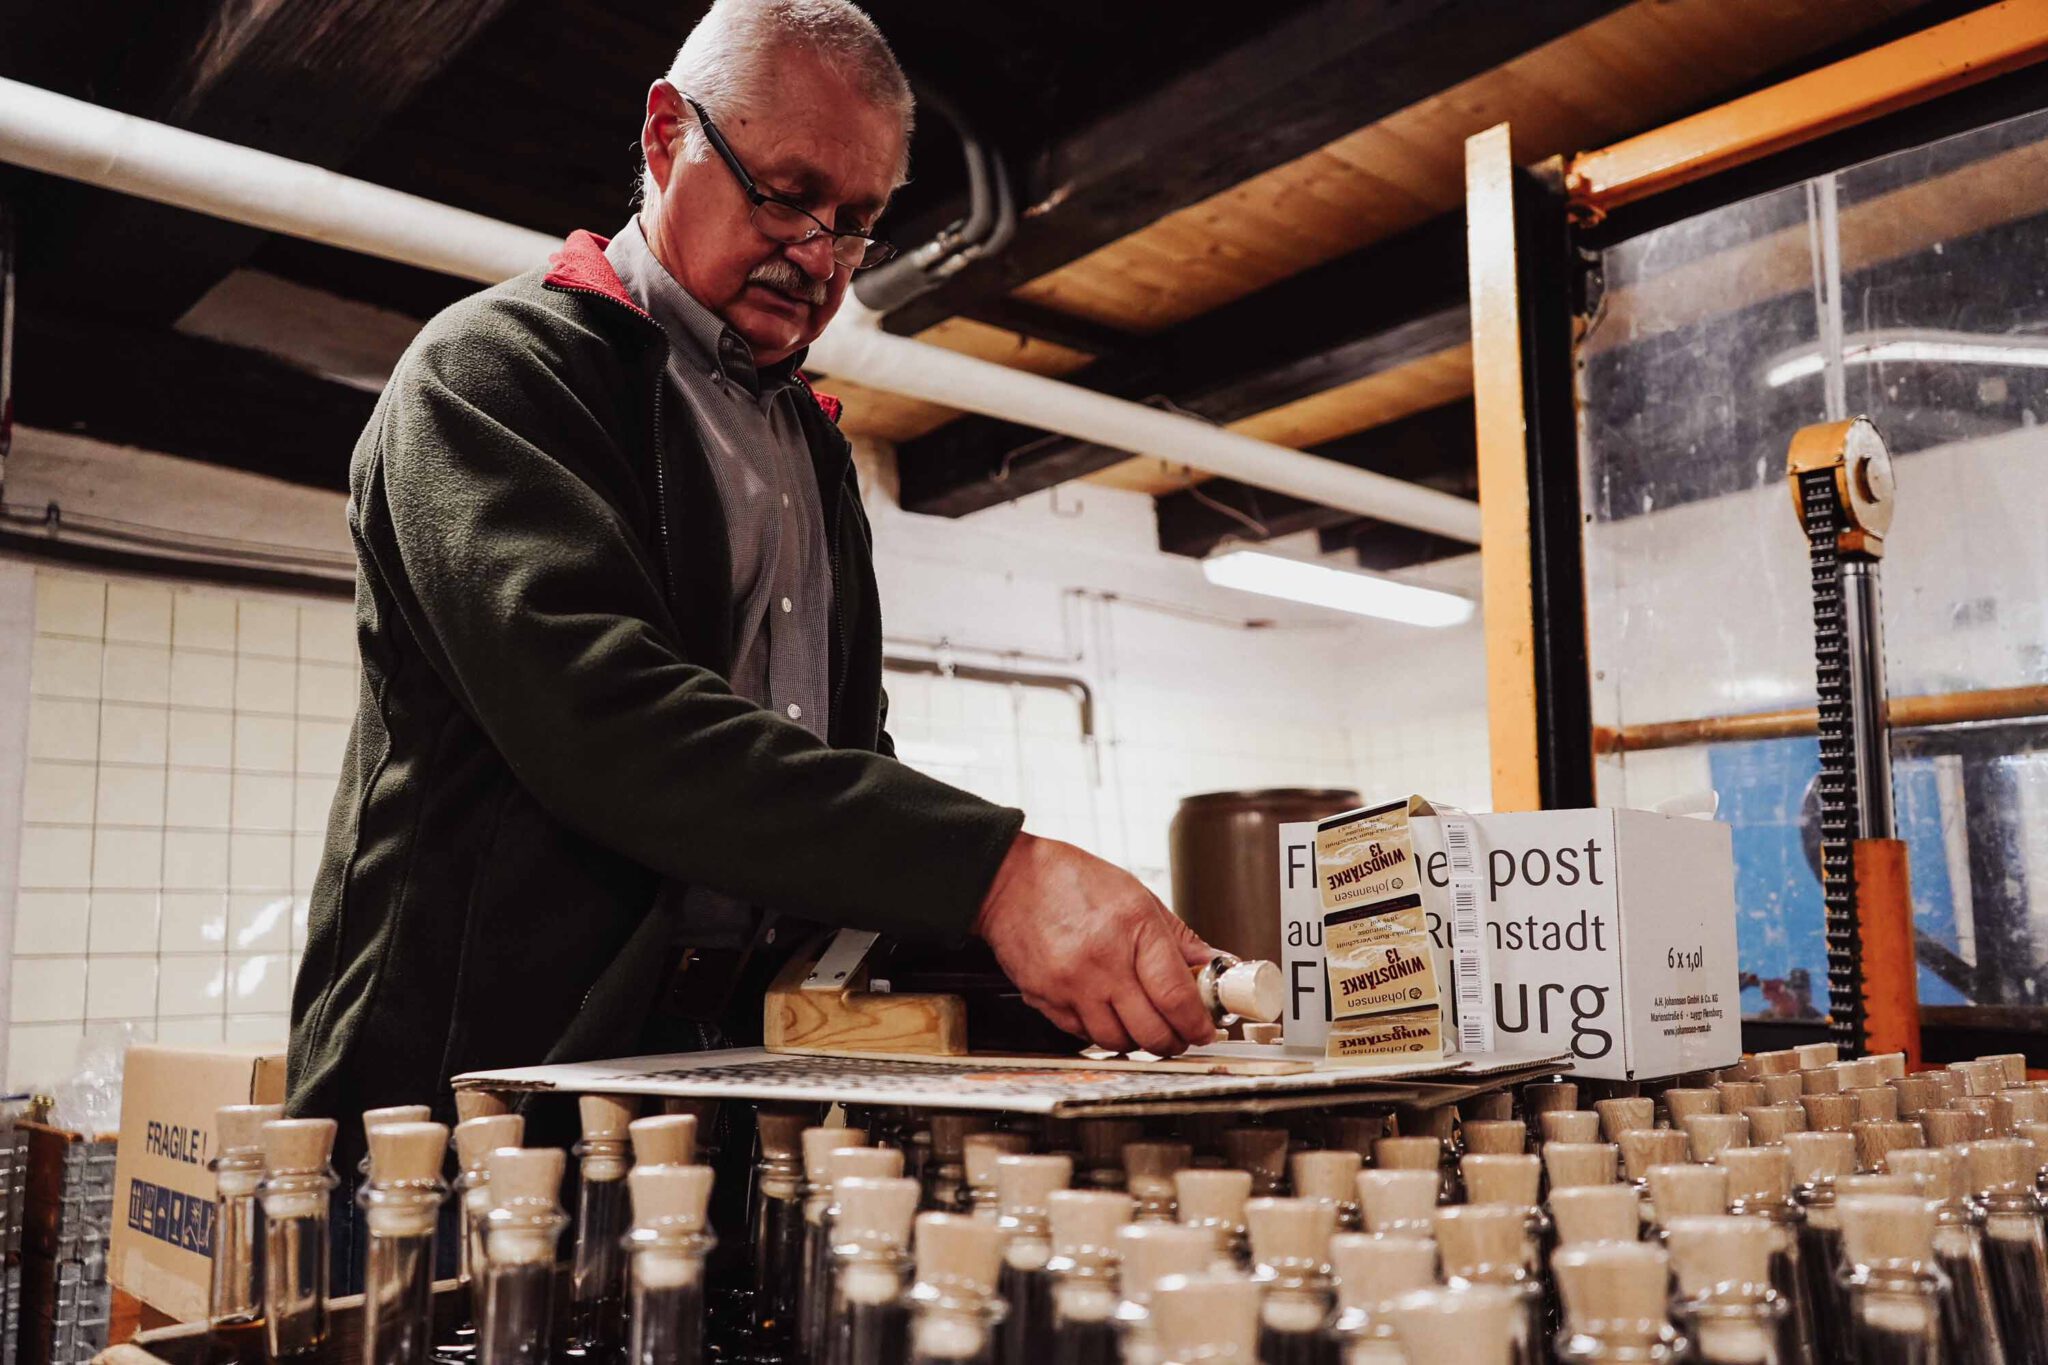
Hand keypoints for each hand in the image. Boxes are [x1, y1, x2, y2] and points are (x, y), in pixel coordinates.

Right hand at [974, 832, 1218, 1055]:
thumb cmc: (1071, 881)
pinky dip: (1104, 1033)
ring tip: (1145, 1025)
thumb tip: (1213, 967)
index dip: (1197, 1023)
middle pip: (1151, 1031)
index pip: (1176, 997)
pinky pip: (1084, 1036)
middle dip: (1174, 1040)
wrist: (1008, 881)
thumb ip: (1179, 939)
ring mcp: (1071, 986)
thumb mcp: (1138, 896)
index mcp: (1133, 928)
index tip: (1205, 1028)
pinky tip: (1110, 1015)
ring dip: (1138, 1041)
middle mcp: (1101, 963)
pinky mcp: (1046, 1001)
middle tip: (1181, 1032)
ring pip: (1118, 1042)